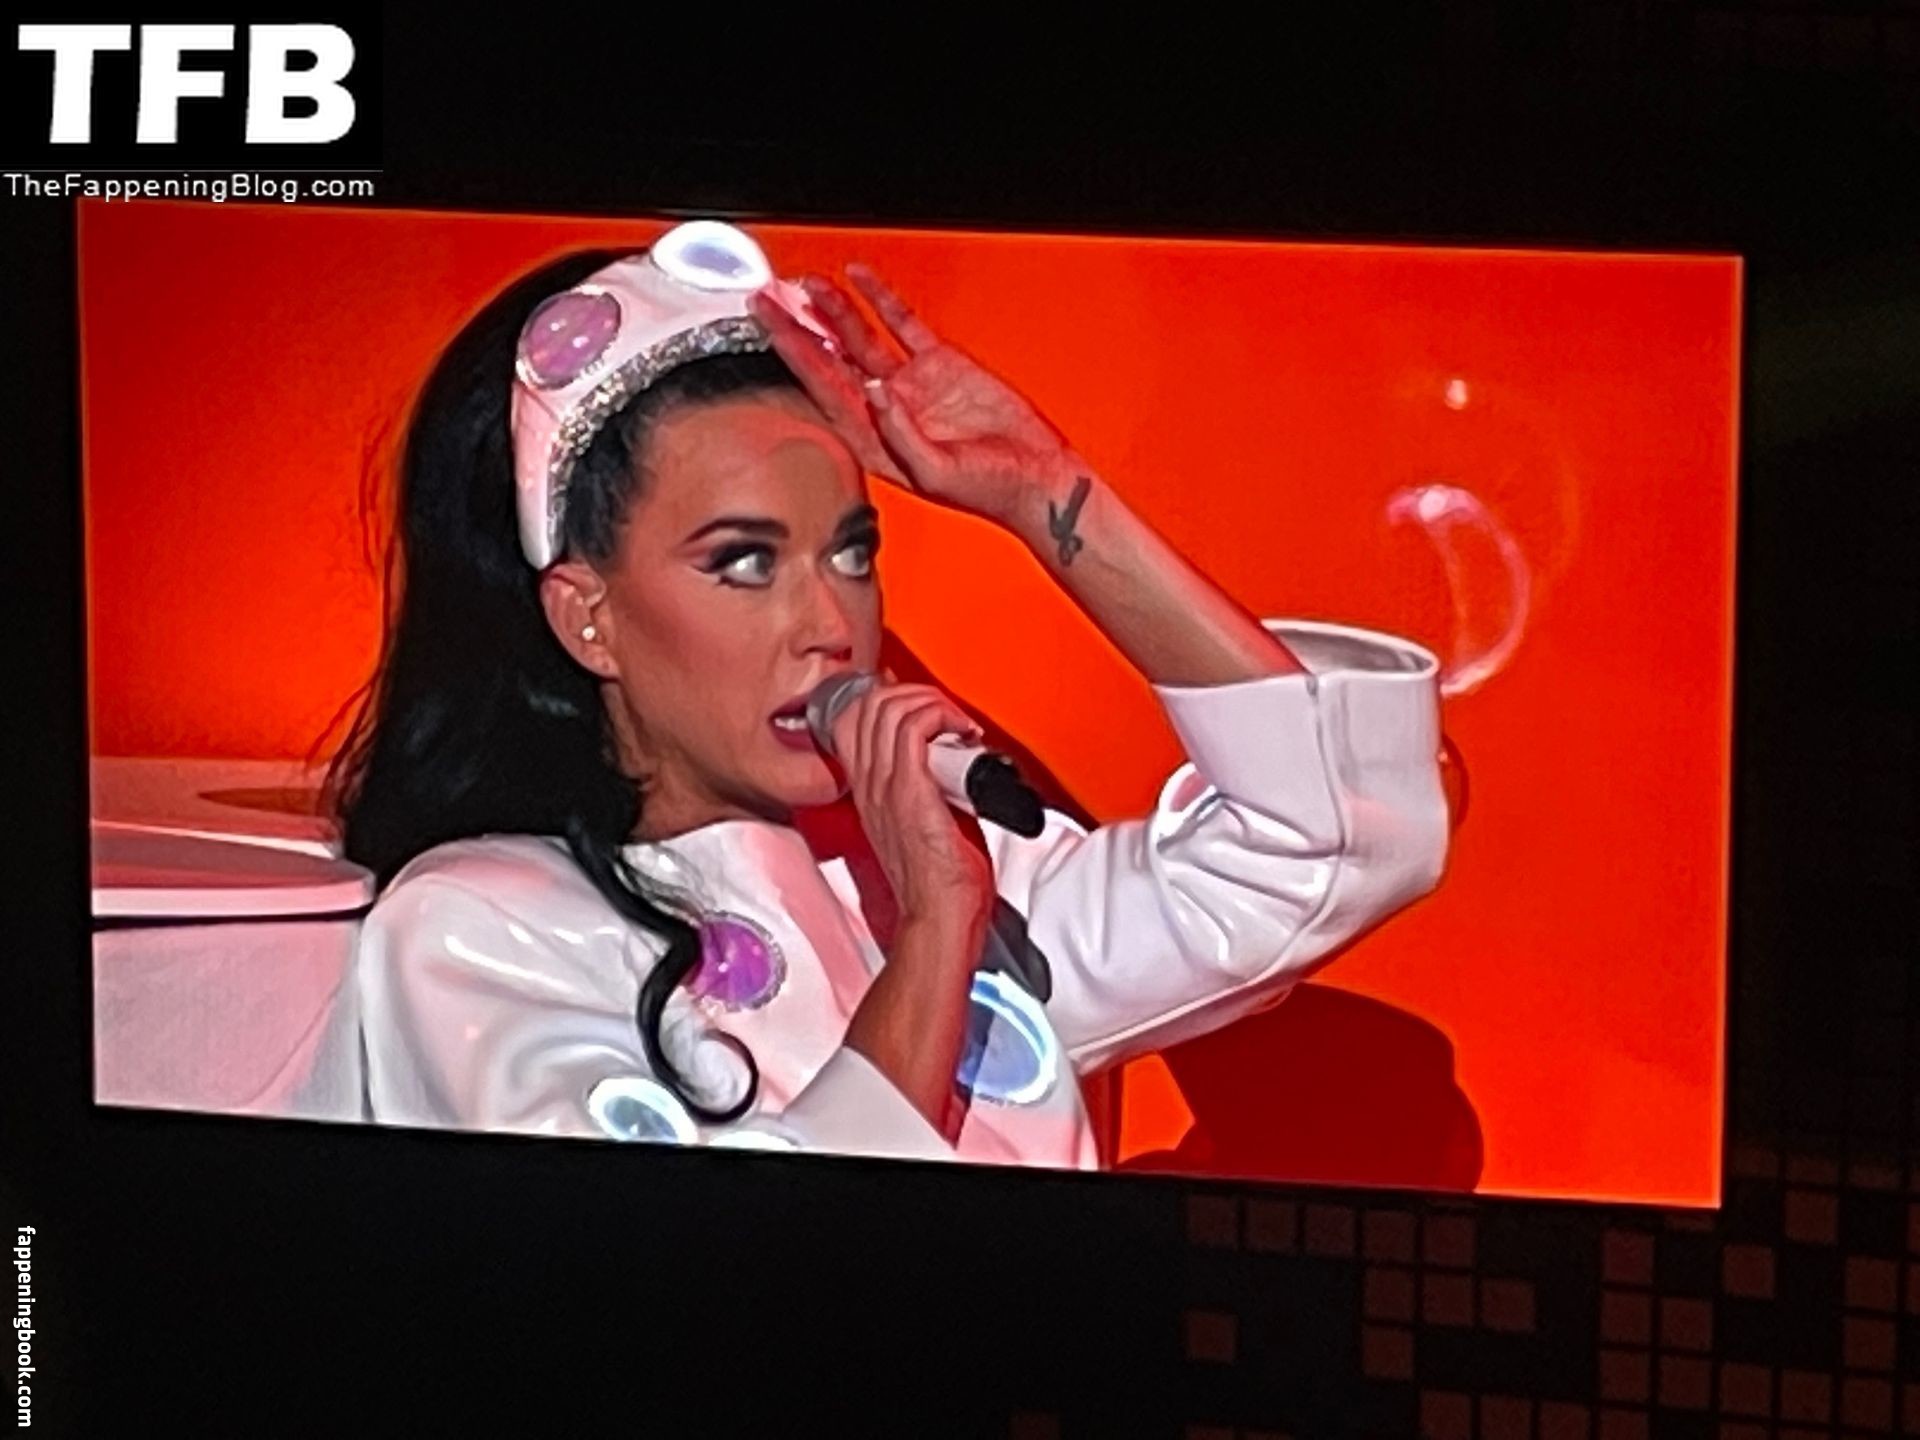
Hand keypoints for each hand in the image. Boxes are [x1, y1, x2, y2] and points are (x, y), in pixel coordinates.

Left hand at [748, 266, 1082, 528]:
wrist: (1037, 478)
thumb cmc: (988, 490)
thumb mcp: (938, 472)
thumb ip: (901, 434)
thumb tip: (875, 390)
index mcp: (873, 440)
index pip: (821, 388)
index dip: (793, 352)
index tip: (767, 322)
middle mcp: (884, 410)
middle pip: (829, 360)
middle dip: (797, 328)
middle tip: (767, 297)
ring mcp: (910, 385)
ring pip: (860, 338)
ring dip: (834, 311)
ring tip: (808, 283)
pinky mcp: (940, 365)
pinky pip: (903, 325)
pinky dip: (882, 300)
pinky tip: (860, 279)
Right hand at [829, 677, 993, 936]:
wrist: (938, 919)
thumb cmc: (938, 885)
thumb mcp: (919, 824)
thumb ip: (924, 789)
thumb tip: (949, 757)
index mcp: (867, 792)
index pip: (852, 720)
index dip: (885, 697)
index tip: (921, 704)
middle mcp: (869, 786)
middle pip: (868, 704)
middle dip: (913, 692)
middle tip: (945, 712)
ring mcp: (885, 787)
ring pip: (889, 708)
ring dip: (931, 702)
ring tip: (956, 722)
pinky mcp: (909, 791)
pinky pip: (915, 727)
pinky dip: (942, 715)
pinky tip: (963, 732)